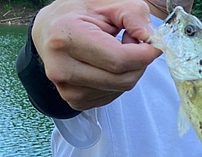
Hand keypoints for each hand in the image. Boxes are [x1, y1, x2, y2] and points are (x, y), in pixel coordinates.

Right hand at [32, 0, 161, 110]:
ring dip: (129, 71)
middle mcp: (61, 67)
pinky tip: (107, 65)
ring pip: (121, 89)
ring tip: (115, 51)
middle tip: (132, 43)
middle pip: (123, 78)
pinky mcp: (75, 101)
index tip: (153, 44)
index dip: (144, 54)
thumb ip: (133, 15)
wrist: (49, 31)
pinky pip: (113, 96)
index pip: (119, 59)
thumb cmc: (78, 14)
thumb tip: (149, 38)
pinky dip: (119, 81)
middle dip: (139, 62)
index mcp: (65, 37)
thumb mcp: (107, 3)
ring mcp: (66, 89)